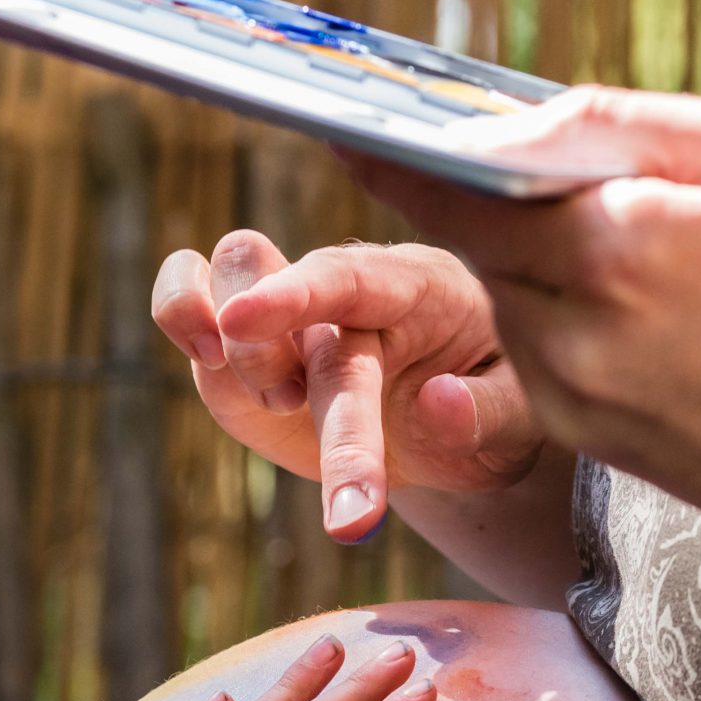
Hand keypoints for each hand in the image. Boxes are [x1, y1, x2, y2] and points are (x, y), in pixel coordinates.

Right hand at [154, 233, 540, 541]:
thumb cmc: (497, 405)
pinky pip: (189, 304)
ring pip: (219, 286)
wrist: (460, 422)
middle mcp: (346, 288)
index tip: (244, 320)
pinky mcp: (245, 347)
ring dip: (228, 352)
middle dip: (262, 356)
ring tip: (278, 404)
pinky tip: (204, 358)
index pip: (352, 278)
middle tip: (284, 407)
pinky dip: (178, 318)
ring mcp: (290, 314)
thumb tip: (436, 402)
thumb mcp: (522, 420)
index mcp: (420, 289)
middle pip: (276, 289)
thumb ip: (487, 413)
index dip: (295, 293)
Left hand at [341, 86, 700, 569]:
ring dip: (526, 254)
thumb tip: (516, 118)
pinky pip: (531, 343)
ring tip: (614, 237)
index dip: (398, 158)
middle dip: (472, 197)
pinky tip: (633, 305)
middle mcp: (571, 322)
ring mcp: (564, 386)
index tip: (346, 127)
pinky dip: (556, 308)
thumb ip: (622, 125)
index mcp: (615, 241)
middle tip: (477, 156)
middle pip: (473, 238)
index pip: (461, 190)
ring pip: (501, 290)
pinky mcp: (569, 428)